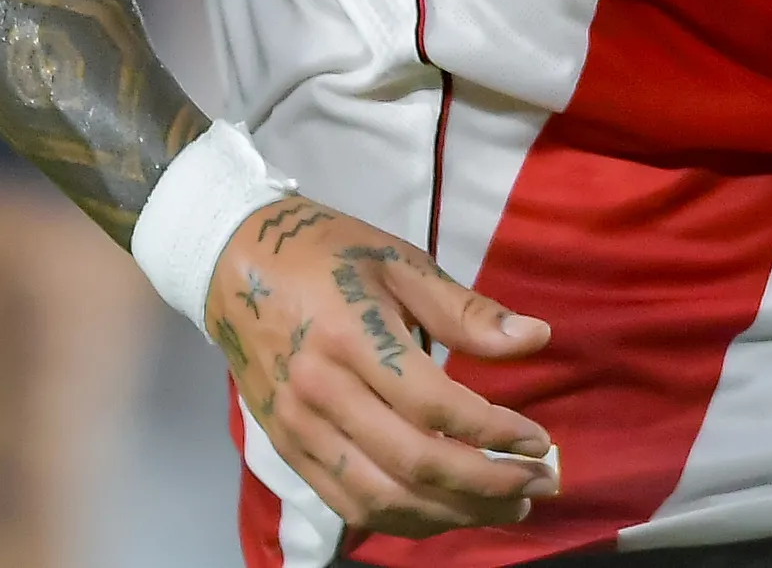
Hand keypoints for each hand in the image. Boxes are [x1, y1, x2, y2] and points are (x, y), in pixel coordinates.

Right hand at [207, 195, 559, 537]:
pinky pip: (349, 504)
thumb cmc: (326, 253)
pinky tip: (447, 511)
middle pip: (413, 463)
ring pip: (382, 498)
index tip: (539, 442)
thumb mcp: (400, 262)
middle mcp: (322, 393)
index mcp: (353, 336)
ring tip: (506, 508)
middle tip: (539, 485)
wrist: (232, 263)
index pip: (435, 407)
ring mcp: (300, 428)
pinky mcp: (288, 448)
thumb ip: (466, 311)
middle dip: (486, 485)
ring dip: (452, 514)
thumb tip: (537, 339)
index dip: (494, 432)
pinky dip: (405, 519)